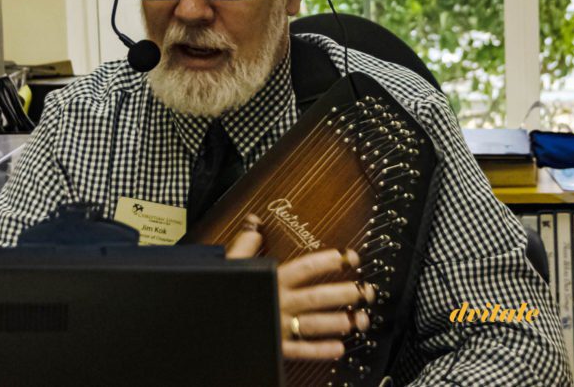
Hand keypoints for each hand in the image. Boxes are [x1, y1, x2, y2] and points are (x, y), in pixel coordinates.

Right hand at [227, 215, 374, 360]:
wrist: (205, 323)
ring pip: (315, 324)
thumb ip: (246, 243)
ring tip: (361, 320)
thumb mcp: (230, 262)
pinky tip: (339, 349)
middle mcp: (279, 302)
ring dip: (340, 322)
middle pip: (318, 298)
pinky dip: (321, 350)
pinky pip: (301, 350)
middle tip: (367, 291)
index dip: (330, 261)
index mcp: (271, 279)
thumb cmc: (218, 290)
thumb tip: (254, 222)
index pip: (306, 267)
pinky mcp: (274, 346)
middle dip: (345, 294)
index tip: (350, 257)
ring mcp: (279, 325)